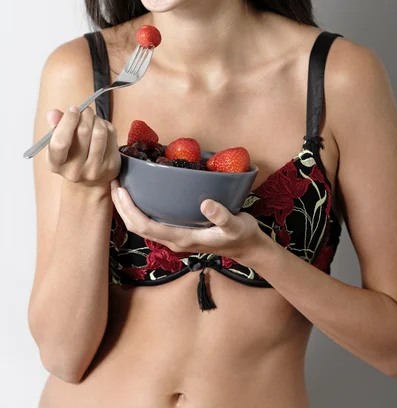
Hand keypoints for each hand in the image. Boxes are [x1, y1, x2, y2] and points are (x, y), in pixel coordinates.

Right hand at [45, 107, 120, 186]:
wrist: (92, 179)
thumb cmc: (73, 154)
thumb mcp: (60, 143)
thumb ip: (56, 126)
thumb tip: (53, 113)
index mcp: (55, 164)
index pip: (60, 143)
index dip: (67, 122)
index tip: (73, 109)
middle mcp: (74, 170)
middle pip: (83, 132)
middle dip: (85, 115)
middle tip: (85, 110)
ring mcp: (94, 169)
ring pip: (99, 132)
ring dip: (97, 119)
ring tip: (93, 119)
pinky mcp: (110, 165)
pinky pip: (110, 135)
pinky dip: (106, 125)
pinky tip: (101, 128)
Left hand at [110, 181, 270, 265]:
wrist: (249, 248)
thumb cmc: (242, 236)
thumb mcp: (237, 225)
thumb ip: (222, 216)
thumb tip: (206, 203)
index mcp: (182, 238)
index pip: (146, 226)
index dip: (130, 209)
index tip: (120, 190)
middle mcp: (174, 239)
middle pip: (137, 226)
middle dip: (122, 206)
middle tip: (114, 182)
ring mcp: (175, 237)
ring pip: (142, 225)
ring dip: (127, 208)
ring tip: (120, 187)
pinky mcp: (178, 231)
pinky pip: (152, 222)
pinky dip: (140, 209)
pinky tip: (140, 195)